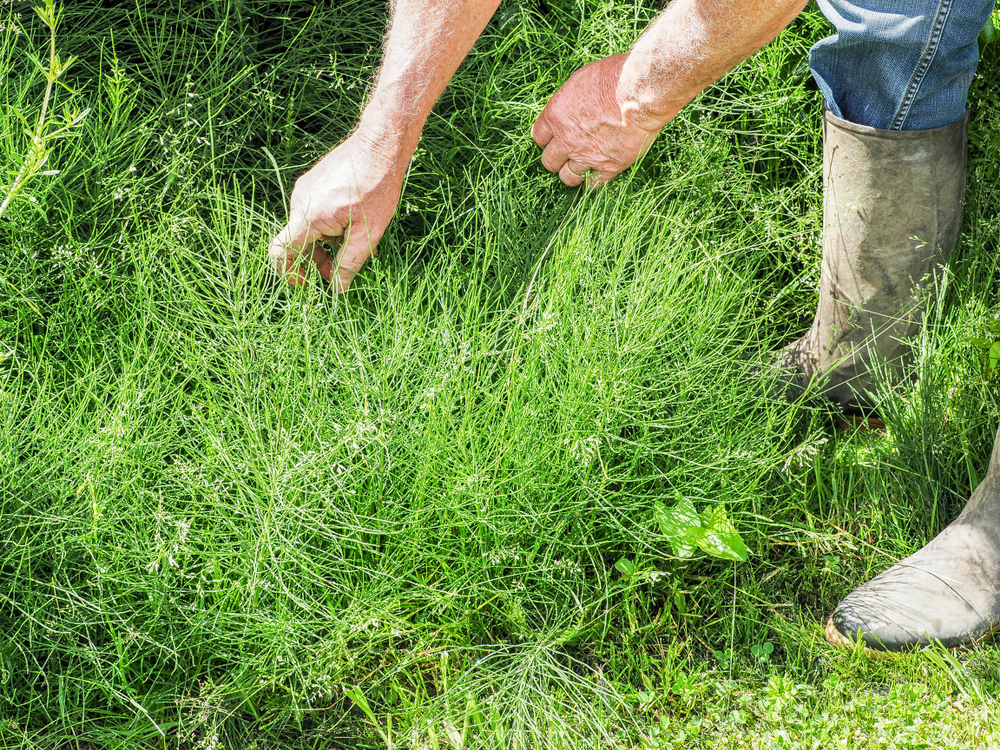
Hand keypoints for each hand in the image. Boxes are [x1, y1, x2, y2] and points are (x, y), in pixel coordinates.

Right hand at [268, 133, 406, 290]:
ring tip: (351, 249)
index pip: (282, 252)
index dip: (289, 273)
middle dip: (314, 262)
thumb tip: (337, 288)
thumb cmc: (377, 187)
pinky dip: (327, 227)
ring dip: (324, 245)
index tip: (306, 285)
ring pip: (307, 228)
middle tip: (337, 273)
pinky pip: (313, 212)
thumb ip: (349, 262)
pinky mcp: (314, 182)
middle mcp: (300, 201)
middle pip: (296, 242)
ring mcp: (305, 189)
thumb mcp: (368, 233)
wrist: (380, 144)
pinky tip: (352, 228)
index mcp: (309, 216)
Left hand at [531, 54, 659, 187]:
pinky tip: (599, 171)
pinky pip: (593, 184)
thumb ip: (570, 100)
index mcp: (555, 116)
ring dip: (572, 172)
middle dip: (556, 158)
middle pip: (549, 162)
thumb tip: (571, 106)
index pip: (539, 137)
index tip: (555, 137)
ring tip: (582, 165)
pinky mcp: (608, 166)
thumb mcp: (581, 80)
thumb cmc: (613, 78)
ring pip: (568, 177)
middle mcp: (566, 140)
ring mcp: (586, 156)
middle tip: (567, 153)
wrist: (638, 94)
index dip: (547, 139)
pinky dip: (593, 180)